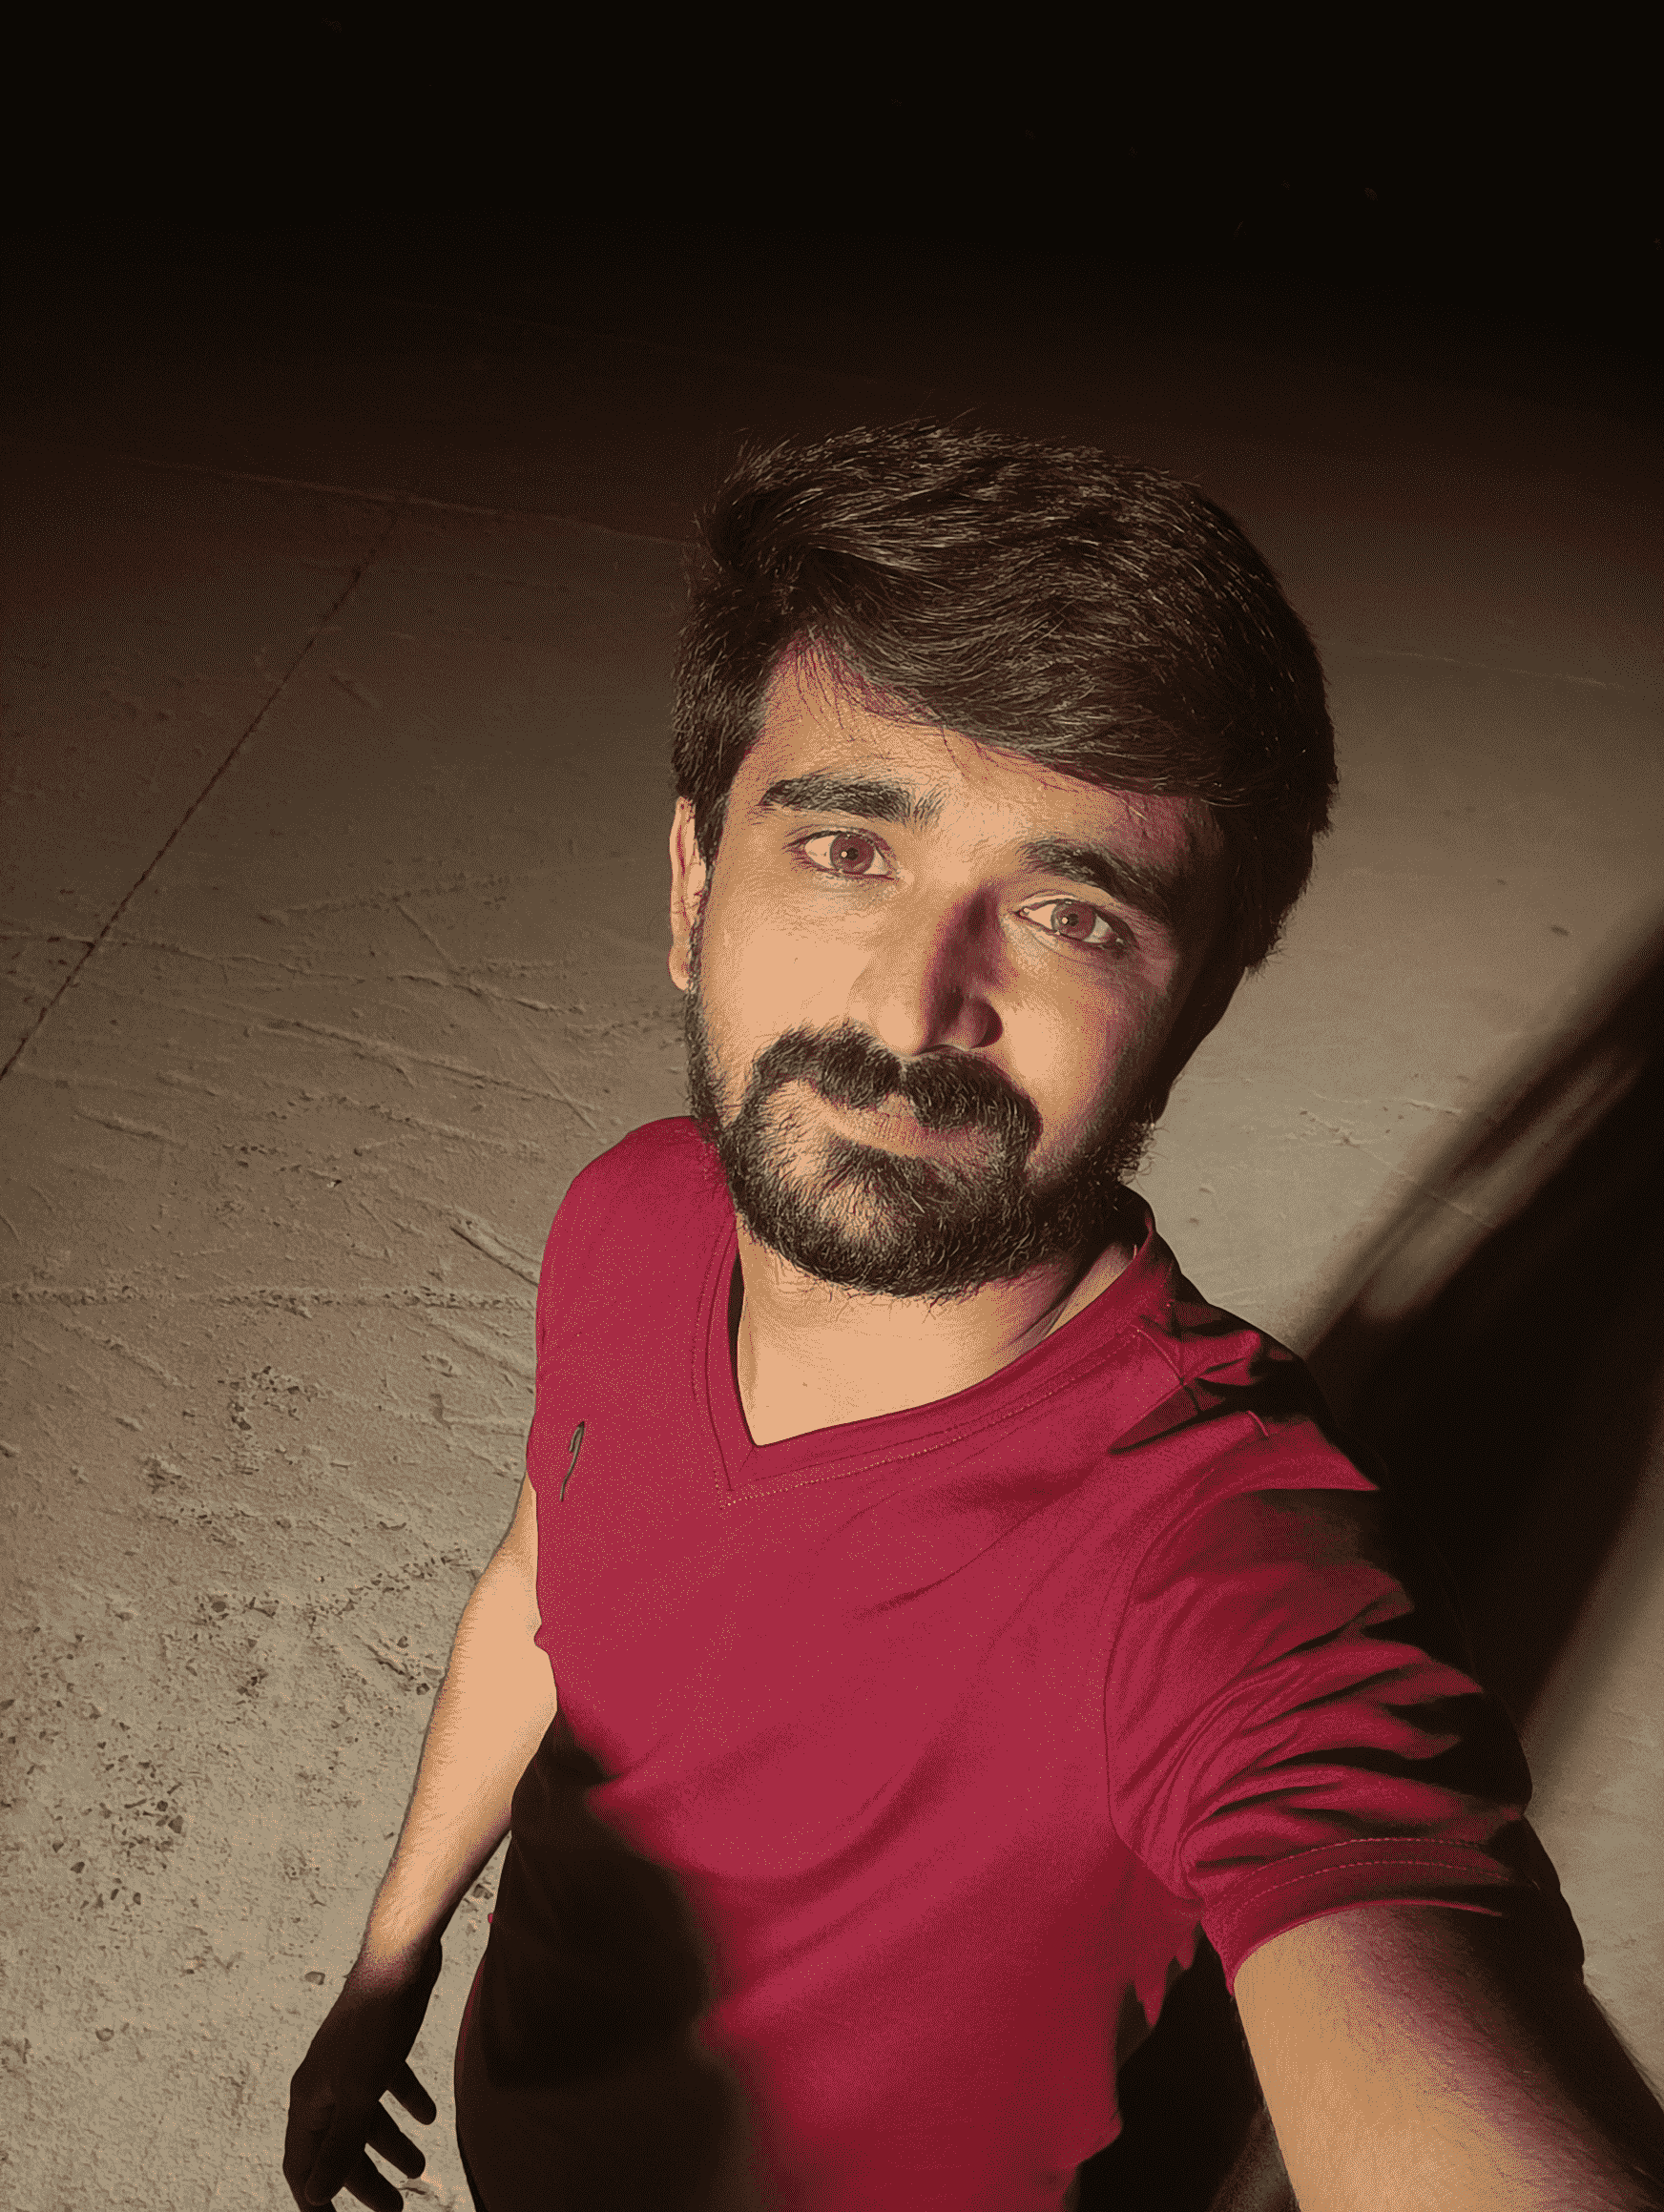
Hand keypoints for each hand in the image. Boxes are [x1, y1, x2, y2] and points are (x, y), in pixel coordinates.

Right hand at [284, 1940, 444, 2209]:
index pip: (303, 2166)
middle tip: (396, 2208)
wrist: (401, 1958)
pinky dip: (406, 2102)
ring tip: (422, 2166)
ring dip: (391, 2145)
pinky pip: (388, 2085)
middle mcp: (324, 2084)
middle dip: (365, 2180)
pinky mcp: (377, 2044)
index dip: (316, 2200)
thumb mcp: (360, 2096)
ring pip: (367, 2117)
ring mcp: (350, 2063)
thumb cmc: (375, 2026)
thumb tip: (315, 2195)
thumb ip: (340, 2146)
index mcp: (310, 2100)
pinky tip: (429, 2116)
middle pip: (339, 2146)